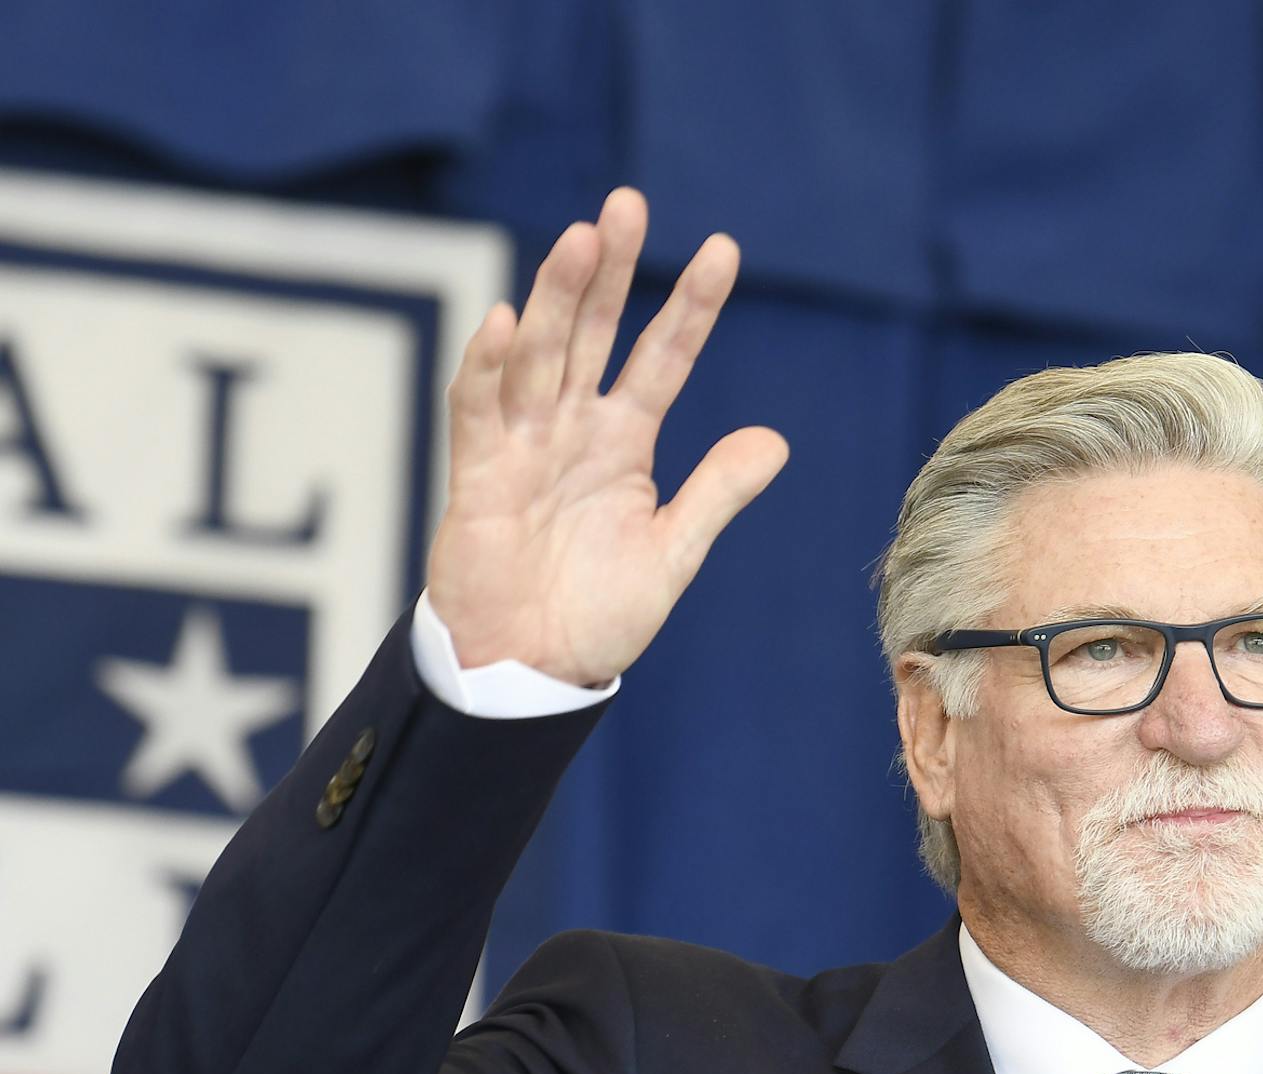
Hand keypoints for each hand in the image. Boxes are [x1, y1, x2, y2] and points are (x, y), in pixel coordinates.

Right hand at [425, 188, 788, 684]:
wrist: (531, 671)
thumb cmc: (596, 615)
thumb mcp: (672, 553)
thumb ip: (715, 494)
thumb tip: (775, 440)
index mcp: (624, 443)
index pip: (662, 358)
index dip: (690, 308)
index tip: (723, 251)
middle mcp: (572, 430)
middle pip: (593, 333)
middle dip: (610, 270)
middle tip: (628, 204)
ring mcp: (522, 447)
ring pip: (540, 355)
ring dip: (558, 297)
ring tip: (582, 239)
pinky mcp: (477, 477)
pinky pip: (480, 411)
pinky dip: (489, 367)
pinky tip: (507, 319)